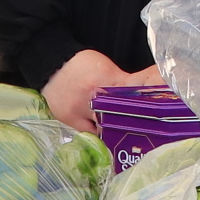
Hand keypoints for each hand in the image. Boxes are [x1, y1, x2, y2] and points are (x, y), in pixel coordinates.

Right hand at [43, 49, 162, 133]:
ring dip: (111, 132)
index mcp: (106, 80)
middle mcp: (92, 97)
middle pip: (117, 117)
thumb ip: (122, 83)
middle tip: (137, 131)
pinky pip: (87, 133)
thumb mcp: (107, 68)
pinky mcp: (68, 119)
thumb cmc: (82, 65)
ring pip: (103, 129)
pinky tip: (102, 134)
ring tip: (120, 134)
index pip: (130, 98)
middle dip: (127, 123)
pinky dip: (96, 134)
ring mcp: (78, 110)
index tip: (148, 117)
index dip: (141, 108)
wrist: (51, 65)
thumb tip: (143, 95)